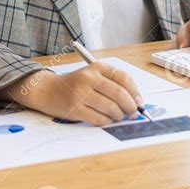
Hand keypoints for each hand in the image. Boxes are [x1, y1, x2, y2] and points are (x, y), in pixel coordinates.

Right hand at [16, 63, 143, 126]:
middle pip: (119, 93)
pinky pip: (99, 119)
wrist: (49, 90)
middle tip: (133, 112)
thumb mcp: (94, 75)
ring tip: (118, 115)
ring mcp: (81, 93)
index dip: (135, 91)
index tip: (140, 101)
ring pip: (111, 108)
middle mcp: (89, 77)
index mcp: (96, 67)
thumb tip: (137, 99)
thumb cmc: (77, 84)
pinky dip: (107, 121)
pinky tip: (107, 119)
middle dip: (131, 106)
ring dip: (119, 115)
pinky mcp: (75, 108)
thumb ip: (114, 83)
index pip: (123, 77)